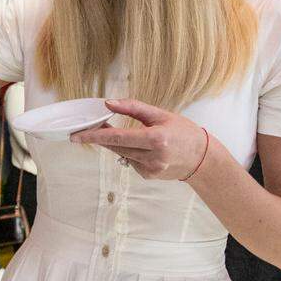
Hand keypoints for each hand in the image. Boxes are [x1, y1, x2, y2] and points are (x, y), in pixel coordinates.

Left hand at [70, 99, 207, 180]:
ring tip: (120, 134)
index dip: (95, 137)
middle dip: (100, 138)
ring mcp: (150, 169)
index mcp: (156, 139)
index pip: (118, 138)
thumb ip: (133, 108)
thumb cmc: (183, 132)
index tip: (77, 136)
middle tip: (85, 130)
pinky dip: (129, 152)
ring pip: (121, 154)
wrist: (202, 158)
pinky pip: (130, 161)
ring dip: (115, 144)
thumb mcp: (160, 114)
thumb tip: (109, 103)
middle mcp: (152, 157)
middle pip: (116, 147)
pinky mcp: (148, 176)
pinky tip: (141, 148)